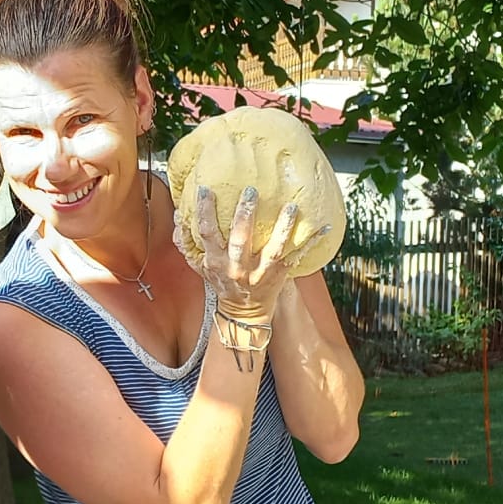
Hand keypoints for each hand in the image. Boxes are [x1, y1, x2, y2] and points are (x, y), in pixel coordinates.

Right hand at [174, 185, 318, 322]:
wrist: (243, 313)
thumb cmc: (220, 283)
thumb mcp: (198, 266)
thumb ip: (186, 242)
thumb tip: (179, 215)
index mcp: (216, 262)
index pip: (207, 234)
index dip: (205, 212)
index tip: (206, 189)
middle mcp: (238, 268)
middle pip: (240, 240)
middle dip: (245, 215)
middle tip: (251, 190)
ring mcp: (261, 273)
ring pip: (273, 250)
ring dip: (282, 228)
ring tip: (291, 207)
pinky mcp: (280, 275)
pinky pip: (297, 258)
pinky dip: (310, 243)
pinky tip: (323, 226)